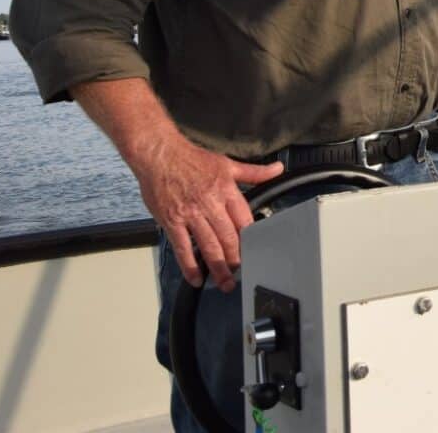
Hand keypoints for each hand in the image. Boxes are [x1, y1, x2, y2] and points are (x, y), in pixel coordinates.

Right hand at [132, 134, 283, 291]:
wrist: (160, 155)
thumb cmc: (192, 159)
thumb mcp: (227, 164)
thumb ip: (254, 172)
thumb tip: (277, 169)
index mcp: (227, 191)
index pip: (244, 221)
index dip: (250, 240)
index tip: (255, 253)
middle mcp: (210, 204)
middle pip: (228, 238)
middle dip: (236, 260)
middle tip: (241, 275)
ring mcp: (190, 215)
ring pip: (208, 246)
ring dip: (218, 267)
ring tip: (224, 283)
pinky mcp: (172, 221)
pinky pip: (182, 248)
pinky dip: (190, 266)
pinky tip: (197, 278)